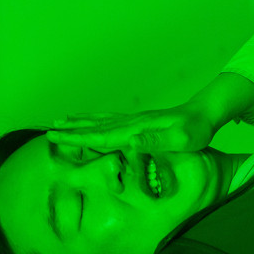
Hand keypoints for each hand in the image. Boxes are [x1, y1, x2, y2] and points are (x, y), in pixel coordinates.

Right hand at [45, 102, 217, 158]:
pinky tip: (92, 121)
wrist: (206, 114)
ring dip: (81, 123)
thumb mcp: (180, 139)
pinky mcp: (142, 122)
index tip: (55, 137)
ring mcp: (137, 120)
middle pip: (96, 126)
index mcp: (137, 130)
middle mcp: (133, 123)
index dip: (77, 138)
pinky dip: (97, 120)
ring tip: (61, 122)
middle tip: (48, 131)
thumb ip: (155, 139)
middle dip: (72, 130)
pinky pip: (112, 120)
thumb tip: (129, 139)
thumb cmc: (196, 131)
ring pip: (101, 121)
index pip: (101, 136)